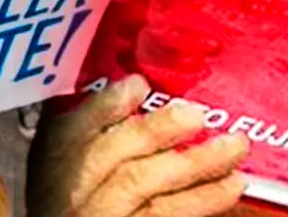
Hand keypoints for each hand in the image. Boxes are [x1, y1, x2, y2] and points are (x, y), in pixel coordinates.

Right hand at [27, 75, 248, 216]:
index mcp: (55, 158)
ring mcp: (103, 215)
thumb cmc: (68, 199)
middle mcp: (76, 189)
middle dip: (158, 130)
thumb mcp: (60, 159)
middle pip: (113, 153)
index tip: (139, 85)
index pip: (74, 126)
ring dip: (195, 164)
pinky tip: (230, 185)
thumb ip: (88, 124)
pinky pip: (168, 216)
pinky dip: (202, 200)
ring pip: (146, 185)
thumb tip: (133, 88)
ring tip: (232, 147)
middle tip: (197, 114)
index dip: (106, 105)